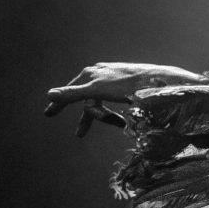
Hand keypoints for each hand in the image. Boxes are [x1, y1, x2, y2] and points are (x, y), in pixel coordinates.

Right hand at [44, 62, 202, 117]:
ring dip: (104, 117)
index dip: (59, 103)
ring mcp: (114, 77)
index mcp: (91, 74)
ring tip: (113, 130)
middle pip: (87, 98)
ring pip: (102, 101)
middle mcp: (101, 72)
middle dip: (87, 117)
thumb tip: (49, 94)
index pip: (70, 91)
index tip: (49, 114)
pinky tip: (121, 121)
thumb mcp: (97, 90)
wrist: (159, 80)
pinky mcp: (126, 83)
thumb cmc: (127, 85)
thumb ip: (73, 93)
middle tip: (80, 134)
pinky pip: (114, 100)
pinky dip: (115, 112)